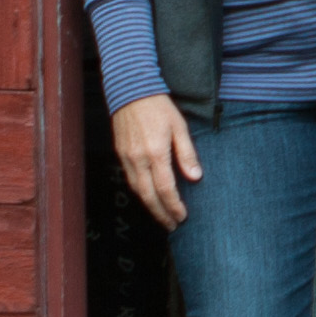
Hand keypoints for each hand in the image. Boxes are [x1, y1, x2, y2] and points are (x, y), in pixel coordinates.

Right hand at [111, 93, 202, 228]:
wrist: (131, 90)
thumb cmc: (159, 107)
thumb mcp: (180, 126)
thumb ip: (187, 153)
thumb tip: (195, 177)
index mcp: (156, 152)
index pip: (166, 188)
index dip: (174, 206)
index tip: (183, 216)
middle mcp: (138, 158)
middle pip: (149, 196)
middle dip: (161, 214)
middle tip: (172, 226)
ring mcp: (127, 157)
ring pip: (137, 190)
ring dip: (150, 207)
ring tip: (162, 217)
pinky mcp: (120, 153)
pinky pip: (130, 179)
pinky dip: (140, 193)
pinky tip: (149, 197)